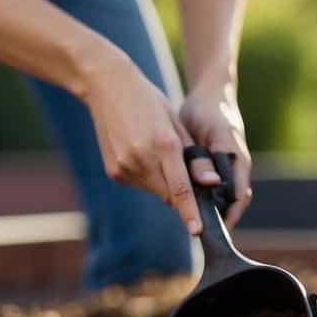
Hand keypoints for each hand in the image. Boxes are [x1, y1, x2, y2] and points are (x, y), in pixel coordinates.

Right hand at [82, 48, 218, 234]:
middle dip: (180, 191)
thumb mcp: (176, 124)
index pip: (181, 189)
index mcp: (163, 145)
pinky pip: (139, 183)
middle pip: (169, 194)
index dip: (190, 212)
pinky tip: (139, 151)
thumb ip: (194, 157)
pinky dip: (146, 175)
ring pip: (155, 190)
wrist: (106, 86)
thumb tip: (210, 183)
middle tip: (181, 170)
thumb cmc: (149, 101)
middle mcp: (141, 160)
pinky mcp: (113, 171)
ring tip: (154, 151)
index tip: (197, 231)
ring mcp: (124, 167)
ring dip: (162, 182)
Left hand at [180, 79, 252, 226]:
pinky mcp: (214, 167)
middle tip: (202, 233)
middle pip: (231, 203)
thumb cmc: (209, 111)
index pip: (239, 199)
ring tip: (195, 222)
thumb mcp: (211, 133)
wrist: (209, 96)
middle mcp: (236, 169)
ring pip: (220, 198)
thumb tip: (213, 183)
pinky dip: (201, 197)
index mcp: (239, 162)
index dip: (229, 217)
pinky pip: (210, 189)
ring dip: (210, 210)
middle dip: (219, 218)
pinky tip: (186, 202)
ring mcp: (226, 169)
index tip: (218, 232)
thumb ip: (211, 157)